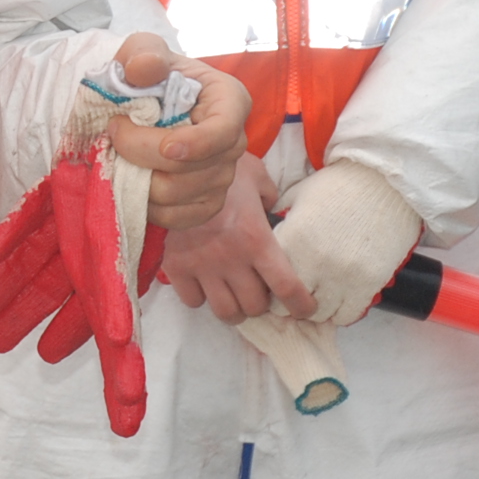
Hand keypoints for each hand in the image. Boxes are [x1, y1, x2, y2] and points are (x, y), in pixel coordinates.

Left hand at [105, 32, 248, 229]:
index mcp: (229, 101)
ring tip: (120, 154)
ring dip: (138, 180)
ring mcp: (223, 177)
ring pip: (177, 196)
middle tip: (113, 130)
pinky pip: (176, 218)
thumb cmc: (150, 75)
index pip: (224, 131)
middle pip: (193, 170)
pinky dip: (148, 206)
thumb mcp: (144, 51)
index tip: (166, 148)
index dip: (197, 145)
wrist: (145, 104)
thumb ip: (144, 52)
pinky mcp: (206, 203)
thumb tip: (146, 67)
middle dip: (143, 156)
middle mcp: (234, 143)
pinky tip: (134, 181)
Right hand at [163, 159, 316, 322]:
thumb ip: (269, 196)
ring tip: (235, 296)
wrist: (173, 166)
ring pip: (226, 312)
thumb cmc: (218, 167)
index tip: (305, 309)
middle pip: (255, 306)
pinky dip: (201, 298)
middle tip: (260, 290)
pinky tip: (204, 284)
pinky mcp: (176, 267)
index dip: (300, 304)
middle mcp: (232, 260)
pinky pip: (193, 301)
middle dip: (262, 302)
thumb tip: (272, 210)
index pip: (286, 286)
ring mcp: (202, 267)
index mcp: (256, 239)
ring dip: (235, 308)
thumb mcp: (256, 175)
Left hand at [268, 158, 422, 325]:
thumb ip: (282, 224)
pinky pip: (345, 315)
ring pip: (317, 315)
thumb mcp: (300, 197)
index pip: (268, 282)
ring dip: (315, 308)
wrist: (384, 182)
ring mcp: (342, 276)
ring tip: (318, 295)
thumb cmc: (339, 186)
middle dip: (288, 302)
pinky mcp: (367, 284)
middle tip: (295, 294)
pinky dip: (339, 311)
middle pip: (288, 306)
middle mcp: (314, 263)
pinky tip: (339, 298)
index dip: (268, 286)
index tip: (274, 284)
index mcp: (293, 239)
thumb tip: (266, 242)